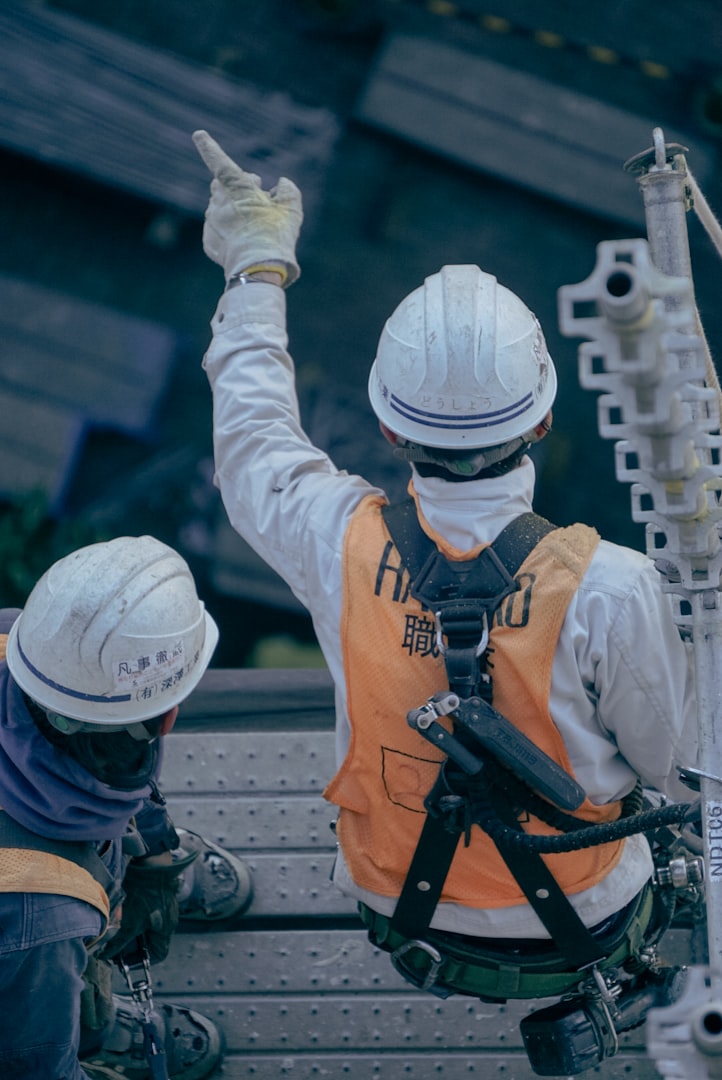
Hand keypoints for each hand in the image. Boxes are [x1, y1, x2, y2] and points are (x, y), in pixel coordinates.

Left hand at [100, 856, 186, 963]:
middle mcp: (168, 921)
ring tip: (119, 932)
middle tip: (117, 947)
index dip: (143, 960)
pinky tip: (124, 917)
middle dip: (134, 947)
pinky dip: (136, 922)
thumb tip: (106, 956)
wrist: (150, 866)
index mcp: (166, 929)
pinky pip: (148, 918)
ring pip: (148, 930)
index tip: (126, 960)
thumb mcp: (130, 922)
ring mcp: (164, 910)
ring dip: (133, 934)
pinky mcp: (158, 901)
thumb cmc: (145, 894)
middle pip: (152, 943)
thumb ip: (119, 942)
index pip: (159, 954)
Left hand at [193, 129, 302, 285]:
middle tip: (255, 197)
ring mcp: (211, 222)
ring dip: (232, 211)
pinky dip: (228, 231)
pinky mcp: (208, 241)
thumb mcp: (292, 208)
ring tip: (252, 226)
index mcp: (236, 188)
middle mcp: (218, 202)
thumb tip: (281, 184)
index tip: (198, 135)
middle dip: (234, 186)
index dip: (209, 148)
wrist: (259, 270)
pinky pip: (217, 230)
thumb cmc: (276, 235)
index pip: (219, 161)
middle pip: (220, 185)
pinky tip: (242, 242)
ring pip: (218, 208)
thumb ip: (287, 190)